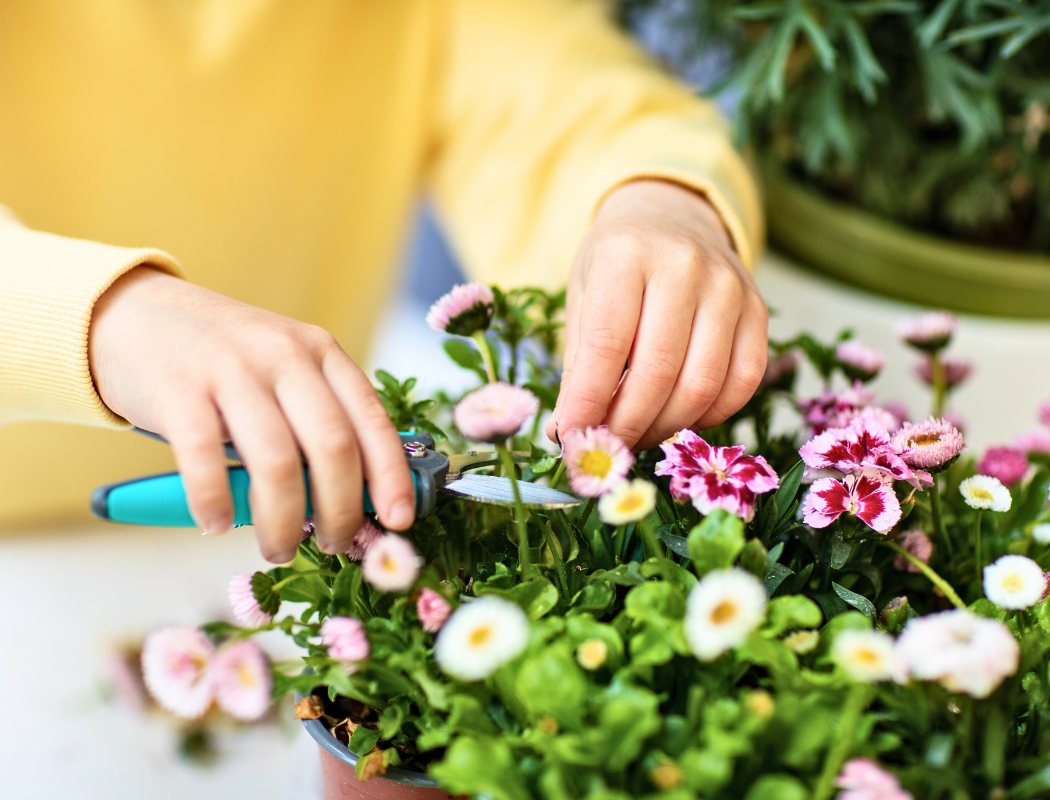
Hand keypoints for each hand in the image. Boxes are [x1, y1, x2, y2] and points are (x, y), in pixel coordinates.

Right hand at [89, 268, 414, 561]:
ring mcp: (231, 370)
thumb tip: (358, 500)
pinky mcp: (178, 390)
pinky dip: (215, 503)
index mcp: (321, 352)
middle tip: (334, 545)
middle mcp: (283, 356)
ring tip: (278, 547)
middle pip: (332, 447)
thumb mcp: (286, 371)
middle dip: (340, 511)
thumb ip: (319, 420)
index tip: (399, 520)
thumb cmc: (224, 359)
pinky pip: (205, 460)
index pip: (372, 420)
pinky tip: (215, 523)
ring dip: (284, 521)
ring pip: (277, 463)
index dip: (391, 476)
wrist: (138, 314)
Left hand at [546, 179, 766, 450]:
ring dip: (664, 427)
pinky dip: (708, 415)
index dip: (589, 404)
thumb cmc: (616, 265)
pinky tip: (678, 416)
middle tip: (605, 450)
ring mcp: (729, 286)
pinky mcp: (758, 310)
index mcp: (626, 255)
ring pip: (702, 385)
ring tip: (636, 436)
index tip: (571, 441)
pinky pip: (742, 383)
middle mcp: (683, 265)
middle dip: (626, 425)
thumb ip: (578, 365)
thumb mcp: (582, 297)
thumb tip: (566, 435)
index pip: (608, 345)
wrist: (670, 216)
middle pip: (658, 372)